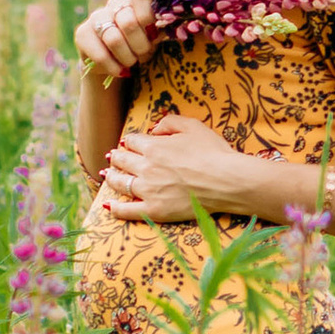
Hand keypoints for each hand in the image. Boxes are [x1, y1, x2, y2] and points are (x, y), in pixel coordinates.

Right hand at [75, 0, 158, 82]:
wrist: (112, 65)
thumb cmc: (138, 47)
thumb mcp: (152, 39)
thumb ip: (159, 31)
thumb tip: (172, 27)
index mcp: (134, 1)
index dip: (150, 19)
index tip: (155, 35)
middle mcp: (114, 4)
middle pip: (129, 23)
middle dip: (141, 46)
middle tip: (143, 55)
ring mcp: (96, 17)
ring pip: (114, 40)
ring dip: (128, 58)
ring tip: (131, 63)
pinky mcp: (82, 33)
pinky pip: (100, 55)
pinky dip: (114, 68)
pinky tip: (119, 71)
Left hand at [98, 114, 251, 223]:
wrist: (226, 181)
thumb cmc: (214, 152)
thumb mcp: (193, 126)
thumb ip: (170, 122)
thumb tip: (154, 128)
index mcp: (154, 147)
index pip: (132, 141)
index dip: (129, 141)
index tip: (128, 143)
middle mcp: (146, 168)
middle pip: (121, 161)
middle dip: (116, 157)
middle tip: (112, 157)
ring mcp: (148, 191)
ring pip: (119, 183)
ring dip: (111, 177)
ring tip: (107, 175)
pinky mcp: (154, 210)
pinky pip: (127, 211)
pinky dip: (115, 208)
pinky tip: (109, 206)